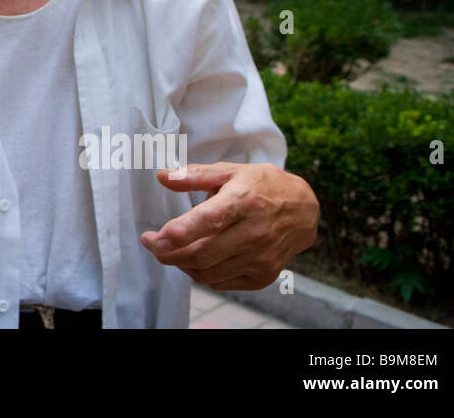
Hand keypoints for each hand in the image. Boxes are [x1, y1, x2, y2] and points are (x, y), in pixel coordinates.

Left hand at [139, 161, 318, 289]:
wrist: (304, 210)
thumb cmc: (261, 186)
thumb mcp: (230, 171)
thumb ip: (194, 175)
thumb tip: (162, 177)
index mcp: (244, 201)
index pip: (208, 221)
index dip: (177, 232)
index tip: (151, 236)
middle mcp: (255, 232)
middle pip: (202, 253)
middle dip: (167, 253)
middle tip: (150, 243)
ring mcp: (261, 257)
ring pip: (208, 272)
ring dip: (181, 264)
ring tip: (169, 250)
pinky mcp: (263, 275)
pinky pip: (221, 282)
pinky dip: (200, 274)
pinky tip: (192, 259)